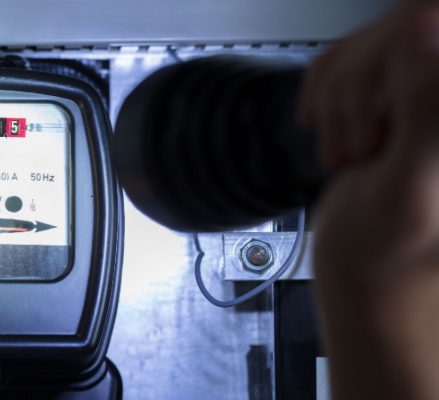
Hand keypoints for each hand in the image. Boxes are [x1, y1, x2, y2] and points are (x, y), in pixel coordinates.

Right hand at [298, 3, 438, 398]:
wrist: (363, 273)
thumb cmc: (388, 252)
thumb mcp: (405, 185)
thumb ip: (422, 105)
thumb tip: (428, 22)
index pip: (428, 29)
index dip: (400, 61)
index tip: (388, 115)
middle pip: (403, 28)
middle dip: (360, 88)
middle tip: (364, 145)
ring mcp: (424, 94)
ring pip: (369, 40)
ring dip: (338, 98)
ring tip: (352, 149)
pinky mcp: (396, 95)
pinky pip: (345, 57)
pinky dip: (323, 94)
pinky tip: (333, 130)